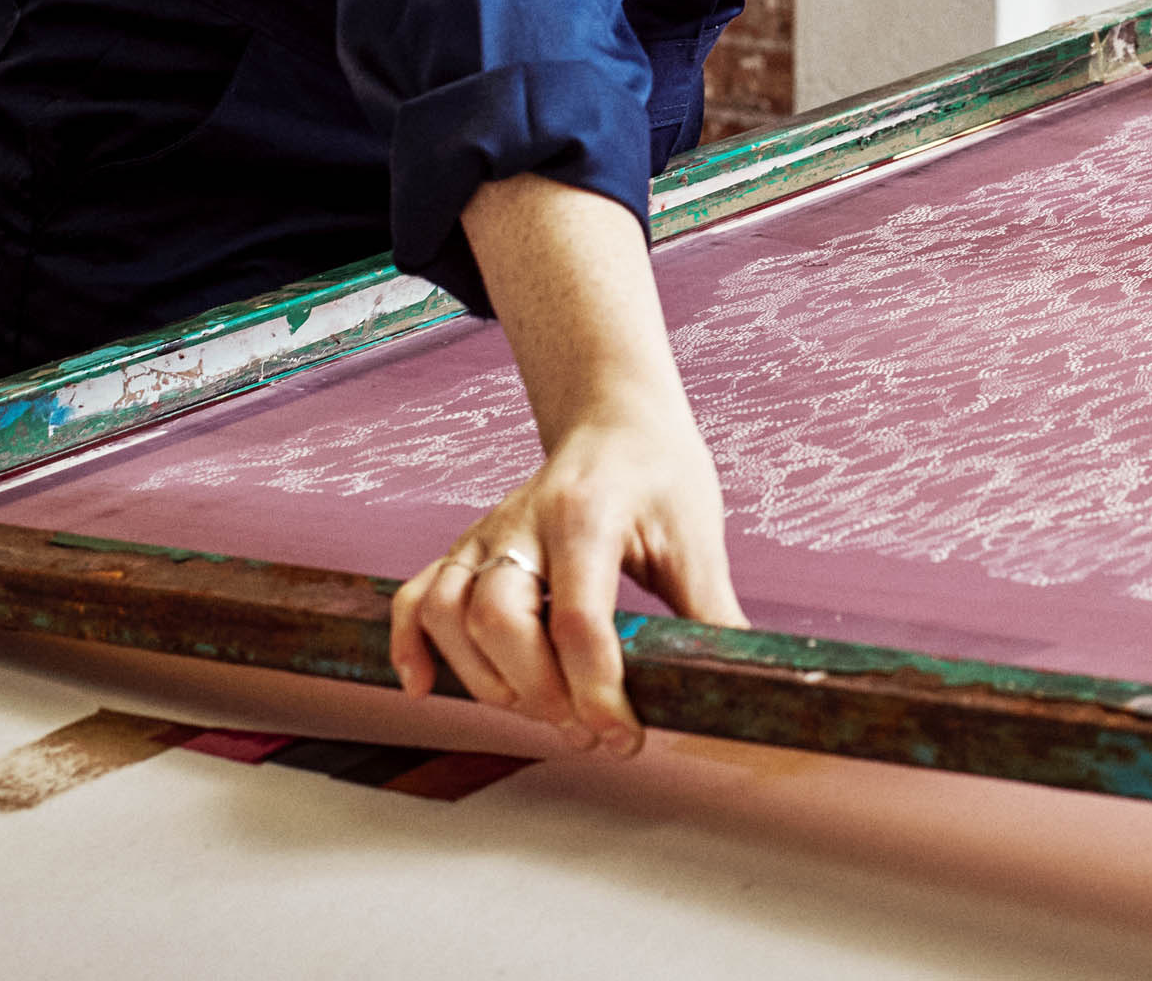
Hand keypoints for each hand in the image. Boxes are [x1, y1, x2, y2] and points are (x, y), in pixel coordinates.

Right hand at [392, 172, 749, 757]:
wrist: (616, 417)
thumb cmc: (659, 472)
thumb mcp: (696, 537)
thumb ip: (708, 614)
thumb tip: (740, 688)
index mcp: (587, 515)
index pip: (577, 619)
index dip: (597, 690)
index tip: (623, 734)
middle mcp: (523, 523)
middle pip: (499, 621)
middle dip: (538, 693)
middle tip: (586, 728)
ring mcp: (486, 535)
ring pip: (448, 614)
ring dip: (484, 681)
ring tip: (541, 711)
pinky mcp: (466, 548)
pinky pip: (415, 597)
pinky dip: (410, 645)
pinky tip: (425, 686)